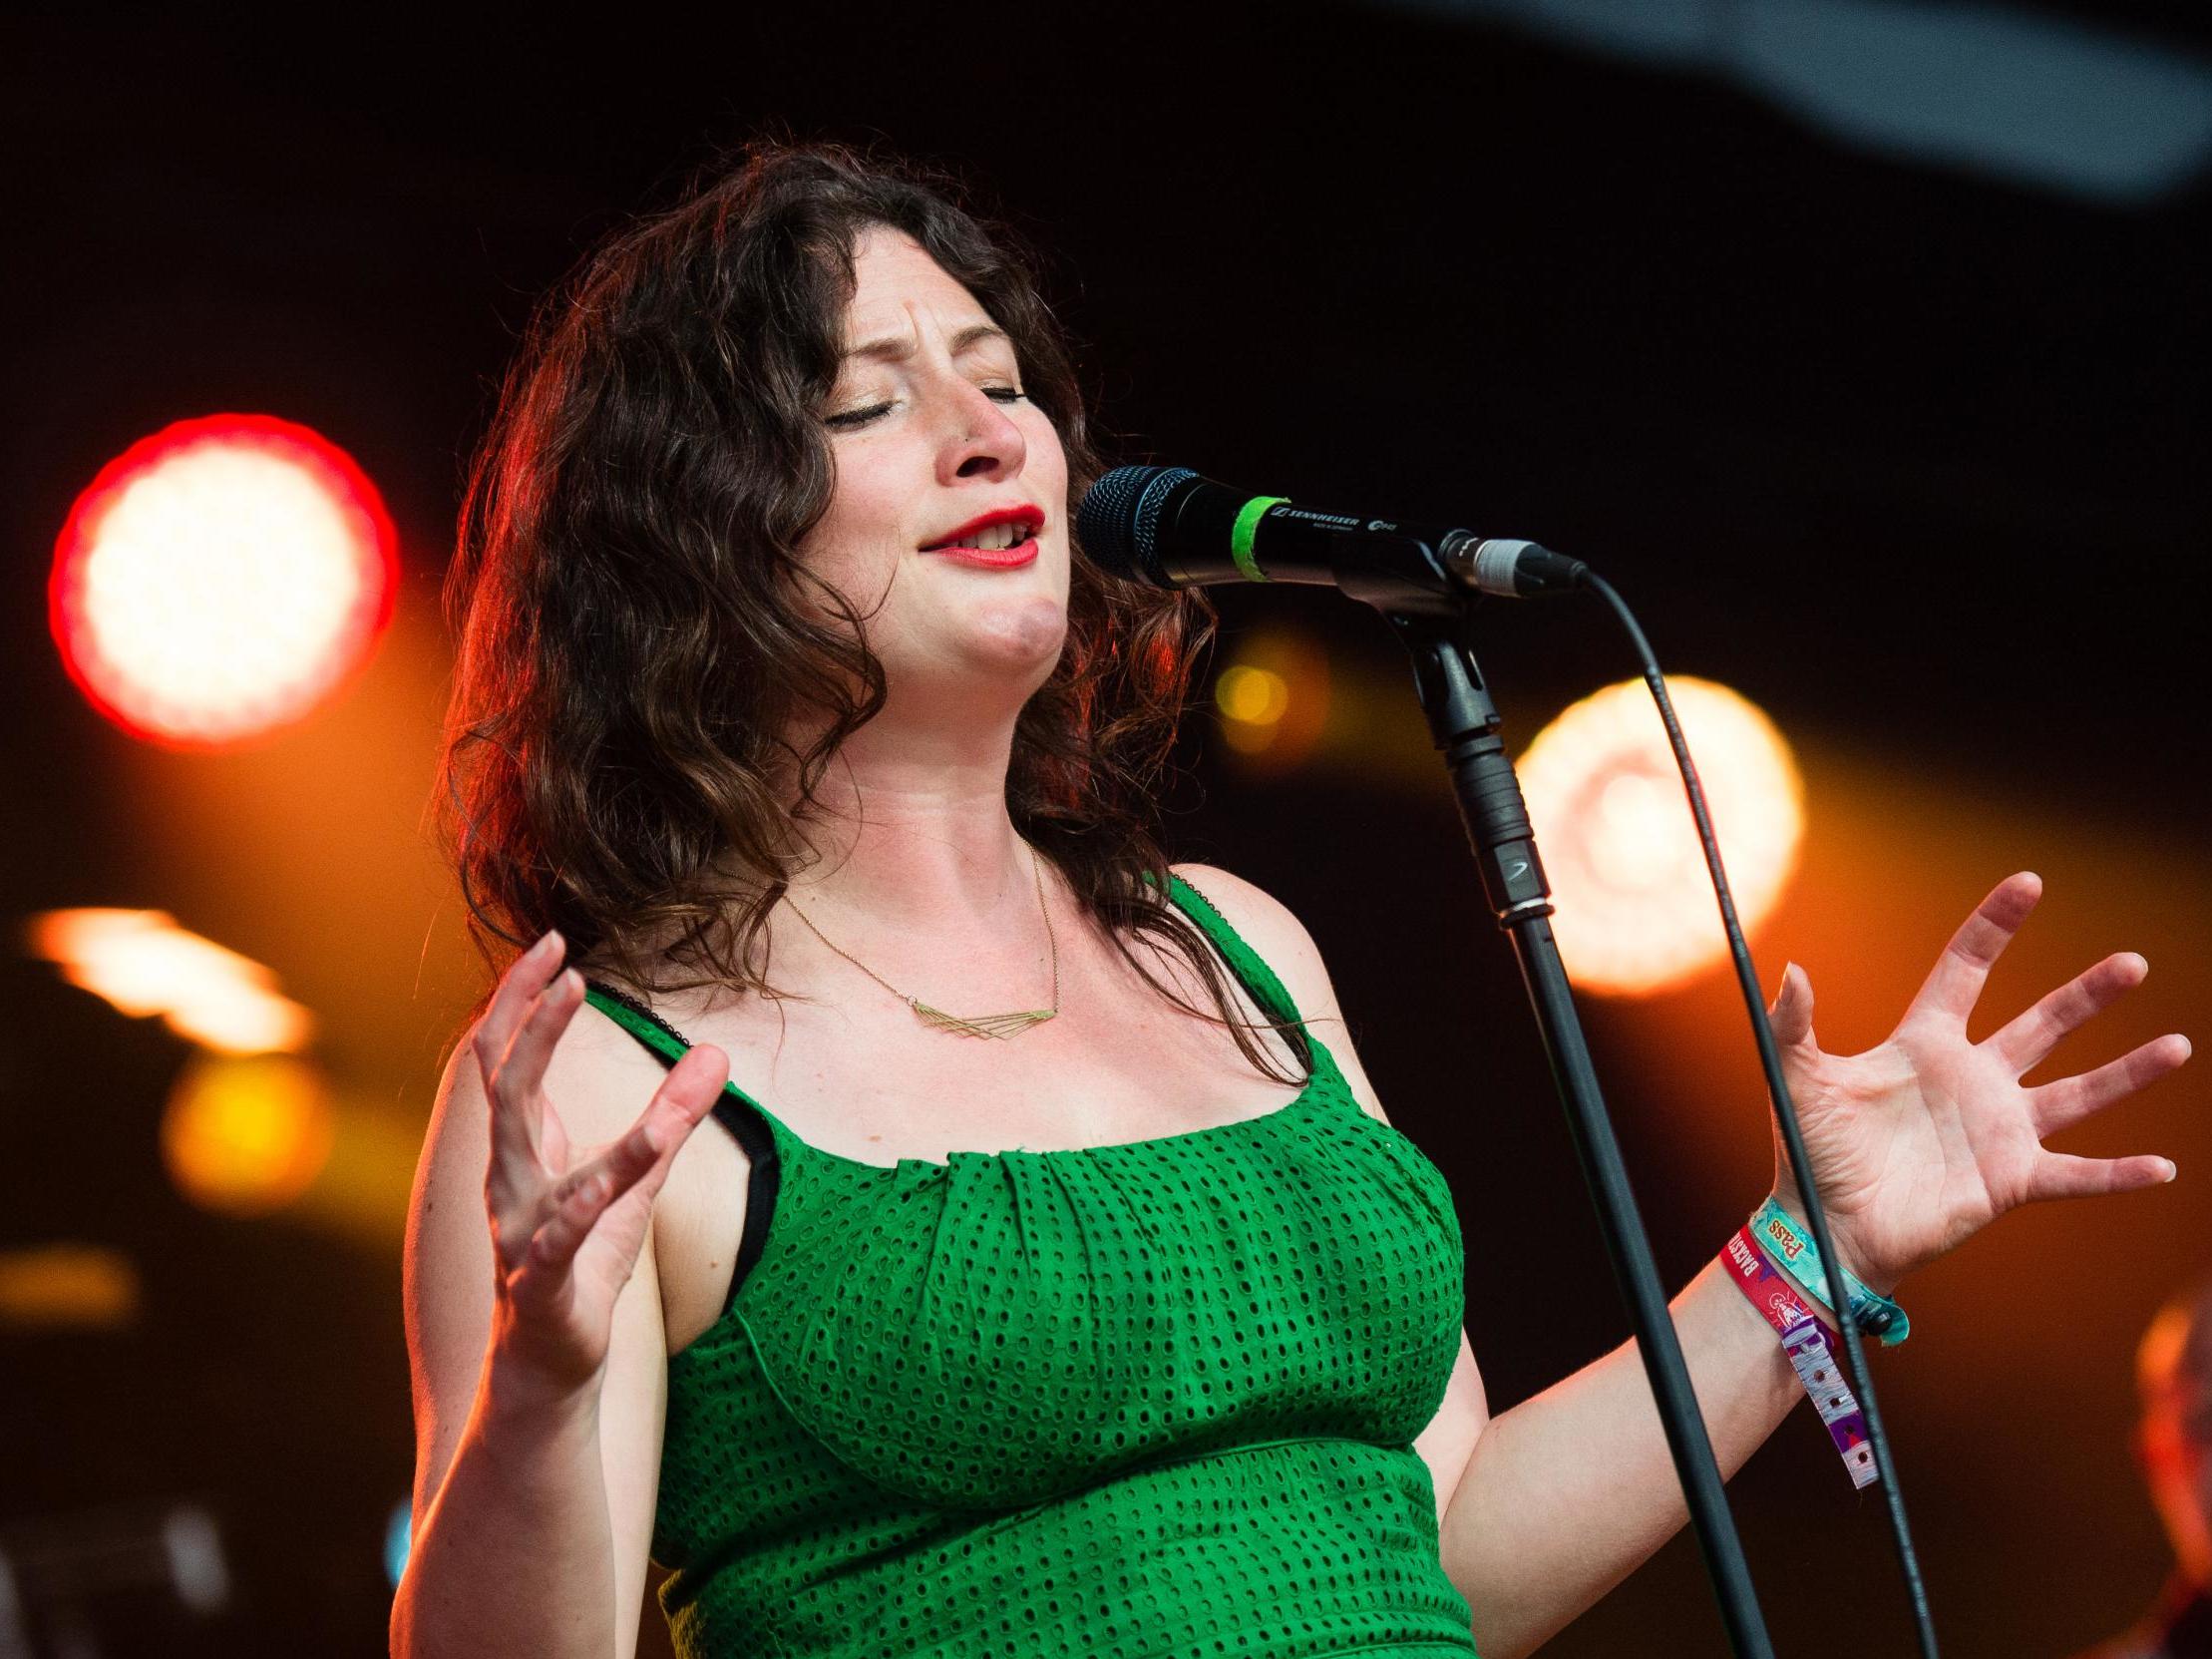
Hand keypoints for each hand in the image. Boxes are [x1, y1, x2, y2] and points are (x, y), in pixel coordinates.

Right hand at [473, 931, 728, 1390]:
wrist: (550, 1364)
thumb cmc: (585, 1261)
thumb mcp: (638, 1179)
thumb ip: (671, 1117)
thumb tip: (717, 1052)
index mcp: (523, 1151)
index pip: (508, 1059)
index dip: (523, 1001)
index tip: (553, 944)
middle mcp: (507, 1180)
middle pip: (505, 1083)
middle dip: (529, 1020)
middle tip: (564, 966)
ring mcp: (517, 1231)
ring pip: (525, 1149)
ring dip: (545, 1074)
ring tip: (573, 1007)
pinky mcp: (541, 1283)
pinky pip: (555, 1240)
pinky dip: (578, 1207)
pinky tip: (598, 1184)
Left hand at [1764, 872, 2189, 1295]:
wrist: (1826, 1228)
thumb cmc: (1811, 1153)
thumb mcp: (1798, 1080)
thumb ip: (1794, 1026)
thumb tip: (1791, 970)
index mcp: (1925, 1044)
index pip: (1966, 969)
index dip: (1995, 926)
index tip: (2029, 883)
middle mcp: (1974, 1079)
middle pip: (2043, 1023)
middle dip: (2087, 993)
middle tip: (2132, 962)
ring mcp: (1999, 1129)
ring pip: (2079, 1091)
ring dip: (2128, 1072)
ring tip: (2177, 1044)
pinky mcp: (2012, 1180)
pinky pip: (2077, 1174)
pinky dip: (2119, 1174)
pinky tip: (2163, 1167)